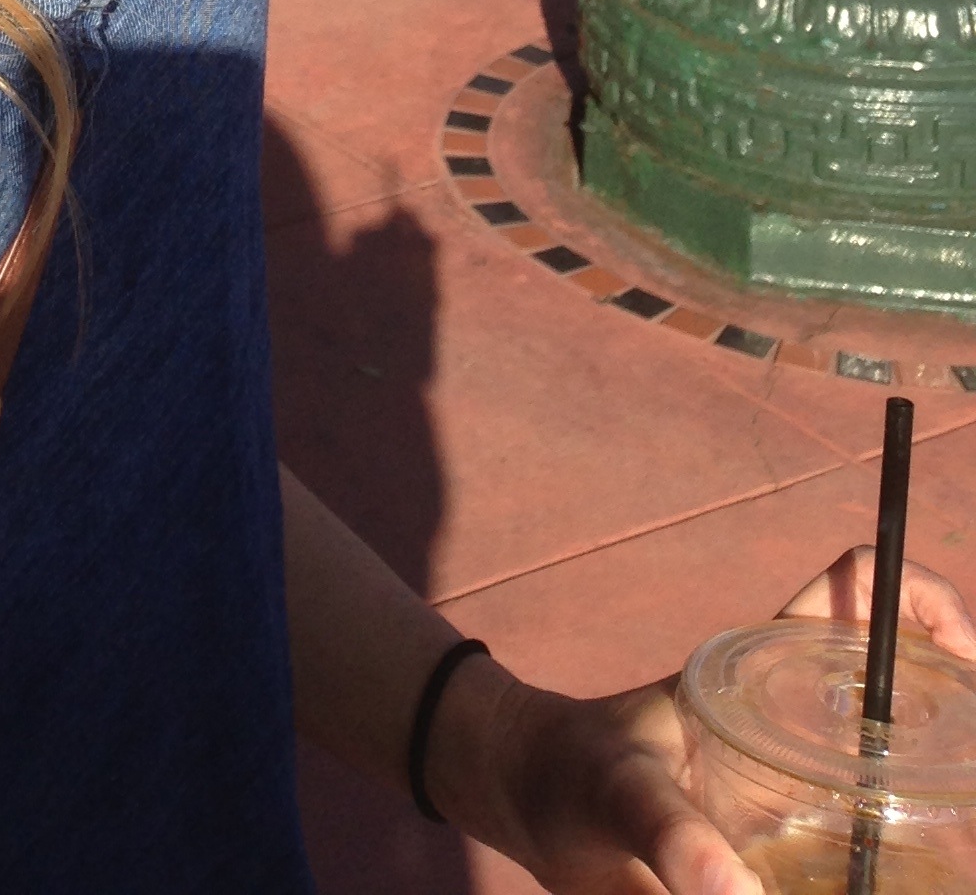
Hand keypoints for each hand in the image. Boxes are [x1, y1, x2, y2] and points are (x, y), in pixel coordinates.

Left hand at [434, 556, 975, 894]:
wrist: (527, 808)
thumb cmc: (567, 770)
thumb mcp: (612, 788)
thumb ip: (664, 832)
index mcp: (759, 672)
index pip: (852, 593)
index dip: (918, 597)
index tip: (964, 651)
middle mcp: (795, 721)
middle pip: (906, 694)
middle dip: (955, 722)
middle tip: (969, 788)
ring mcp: (801, 783)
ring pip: (899, 780)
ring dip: (936, 810)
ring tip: (949, 849)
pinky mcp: (796, 850)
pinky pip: (865, 856)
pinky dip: (892, 868)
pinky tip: (902, 884)